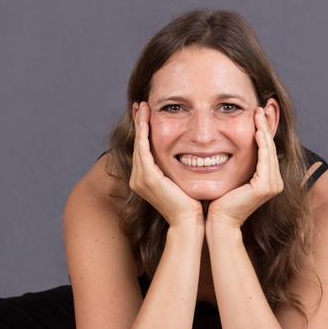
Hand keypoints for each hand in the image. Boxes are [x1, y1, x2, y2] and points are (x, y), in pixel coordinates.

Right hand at [129, 101, 205, 229]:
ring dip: (141, 124)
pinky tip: (147, 120)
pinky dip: (144, 133)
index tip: (146, 115)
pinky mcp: (148, 178)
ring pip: (139, 144)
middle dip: (140, 123)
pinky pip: (144, 149)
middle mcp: (138, 179)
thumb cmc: (190, 206)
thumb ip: (177, 170)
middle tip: (141, 105)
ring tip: (143, 107)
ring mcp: (141, 179)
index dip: (143, 131)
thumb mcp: (181, 182)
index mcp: (144, 180)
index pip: (142, 150)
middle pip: (138, 144)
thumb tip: (188, 157)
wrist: (189, 223)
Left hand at [207, 107, 282, 230]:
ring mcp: (272, 185)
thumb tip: (229, 147)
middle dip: (265, 126)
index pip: (267, 151)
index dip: (263, 131)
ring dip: (264, 130)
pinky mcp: (265, 186)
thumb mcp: (232, 177)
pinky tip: (257, 131)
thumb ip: (238, 164)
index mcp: (268, 181)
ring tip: (258, 114)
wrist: (219, 221)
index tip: (256, 114)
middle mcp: (275, 183)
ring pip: (269, 151)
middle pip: (270, 148)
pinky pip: (264, 159)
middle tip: (260, 108)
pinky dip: (261, 144)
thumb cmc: (220, 201)